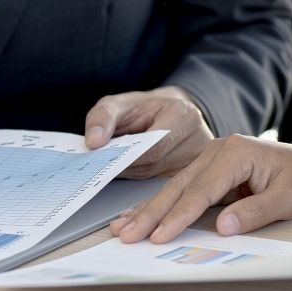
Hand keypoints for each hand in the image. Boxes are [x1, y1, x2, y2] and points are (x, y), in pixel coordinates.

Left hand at [84, 86, 213, 178]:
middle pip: (156, 165)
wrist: (164, 113)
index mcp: (184, 115)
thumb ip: (102, 118)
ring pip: (157, 178)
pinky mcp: (193, 175)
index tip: (105, 161)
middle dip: (126, 166)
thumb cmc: (142, 109)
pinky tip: (128, 176)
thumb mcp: (119, 104)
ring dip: (132, 175)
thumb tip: (94, 143)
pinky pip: (163, 186)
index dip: (128, 157)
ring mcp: (197, 160)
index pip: (156, 145)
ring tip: (114, 168)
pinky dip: (142, 183)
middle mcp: (198, 138)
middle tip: (103, 168)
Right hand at [108, 133, 291, 243]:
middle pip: (179, 187)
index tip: (161, 235)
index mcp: (236, 152)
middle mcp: (218, 151)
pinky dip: (159, 206)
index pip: (202, 190)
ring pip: (174, 188)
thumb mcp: (291, 199)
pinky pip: (181, 190)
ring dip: (148, 211)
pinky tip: (138, 216)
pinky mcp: (208, 170)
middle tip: (128, 235)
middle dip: (152, 213)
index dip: (180, 216)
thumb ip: (257, 211)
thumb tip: (224, 227)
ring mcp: (210, 159)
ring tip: (123, 229)